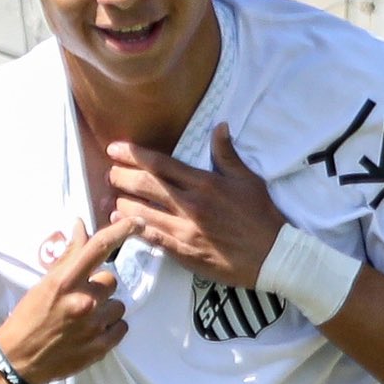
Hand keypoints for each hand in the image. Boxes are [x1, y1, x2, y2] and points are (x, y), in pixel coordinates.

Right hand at [0, 218, 131, 383]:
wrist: (19, 358)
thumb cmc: (30, 317)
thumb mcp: (45, 283)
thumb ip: (69, 256)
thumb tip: (81, 226)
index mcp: (65, 281)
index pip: (99, 247)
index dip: (122, 231)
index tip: (138, 223)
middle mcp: (83, 301)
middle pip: (111, 280)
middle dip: (99, 287)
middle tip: (80, 299)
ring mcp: (94, 326)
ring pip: (118, 305)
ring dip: (105, 310)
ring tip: (83, 319)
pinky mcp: (101, 347)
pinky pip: (121, 327)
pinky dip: (110, 329)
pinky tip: (91, 332)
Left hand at [108, 123, 282, 289]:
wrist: (273, 256)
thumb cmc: (262, 217)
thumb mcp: (248, 179)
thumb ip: (227, 154)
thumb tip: (219, 126)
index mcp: (204, 183)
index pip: (161, 164)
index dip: (134, 155)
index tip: (115, 149)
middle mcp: (191, 204)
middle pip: (145, 185)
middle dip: (122, 176)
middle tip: (110, 173)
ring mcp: (186, 230)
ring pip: (142, 212)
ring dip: (122, 202)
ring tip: (111, 196)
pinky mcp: (185, 252)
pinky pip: (152, 238)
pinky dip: (133, 228)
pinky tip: (121, 222)